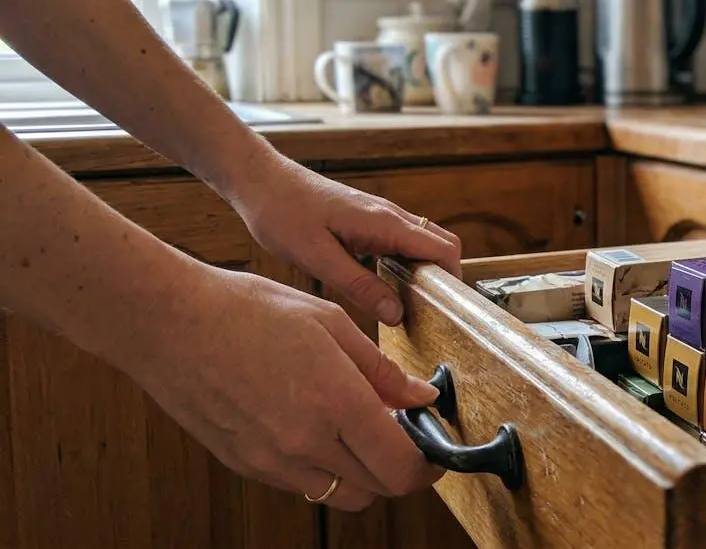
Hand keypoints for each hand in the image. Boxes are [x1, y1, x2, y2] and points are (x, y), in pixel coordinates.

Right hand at [120, 265, 443, 509]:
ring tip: (360, 429)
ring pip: (342, 494)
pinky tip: (319, 426)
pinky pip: (304, 484)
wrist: (169, 324)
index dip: (428, 465)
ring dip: (364, 473)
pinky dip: (325, 468)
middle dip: (401, 466)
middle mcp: (304, 443)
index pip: (401, 466)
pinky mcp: (247, 465)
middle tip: (403, 432)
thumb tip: (421, 397)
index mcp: (334, 403)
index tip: (435, 448)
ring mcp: (272, 461)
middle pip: (378, 488)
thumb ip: (382, 370)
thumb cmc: (248, 311)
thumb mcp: (331, 325)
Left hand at [228, 153, 461, 325]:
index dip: (454, 279)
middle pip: (441, 244)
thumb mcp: (317, 258)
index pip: (442, 248)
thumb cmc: (282, 214)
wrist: (261, 181)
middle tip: (430, 313)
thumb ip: (359, 286)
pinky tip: (388, 286)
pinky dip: (408, 263)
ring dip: (426, 271)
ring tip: (410, 306)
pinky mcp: (369, 219)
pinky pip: (403, 241)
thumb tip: (396, 313)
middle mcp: (390, 216)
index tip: (447, 310)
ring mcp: (381, 215)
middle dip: (445, 277)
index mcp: (384, 223)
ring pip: (424, 242)